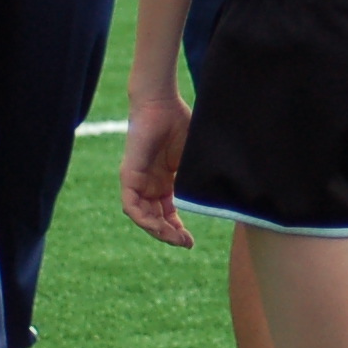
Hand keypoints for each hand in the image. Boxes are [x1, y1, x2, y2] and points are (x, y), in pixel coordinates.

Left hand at [121, 91, 194, 246]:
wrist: (162, 104)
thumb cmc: (179, 123)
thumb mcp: (192, 159)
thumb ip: (197, 178)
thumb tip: (218, 198)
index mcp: (164, 181)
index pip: (168, 212)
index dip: (178, 228)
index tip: (191, 242)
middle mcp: (149, 185)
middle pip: (155, 218)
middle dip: (170, 234)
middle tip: (185, 243)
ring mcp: (138, 181)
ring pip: (142, 216)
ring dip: (157, 230)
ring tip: (174, 237)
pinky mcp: (128, 175)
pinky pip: (131, 205)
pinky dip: (142, 218)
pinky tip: (157, 226)